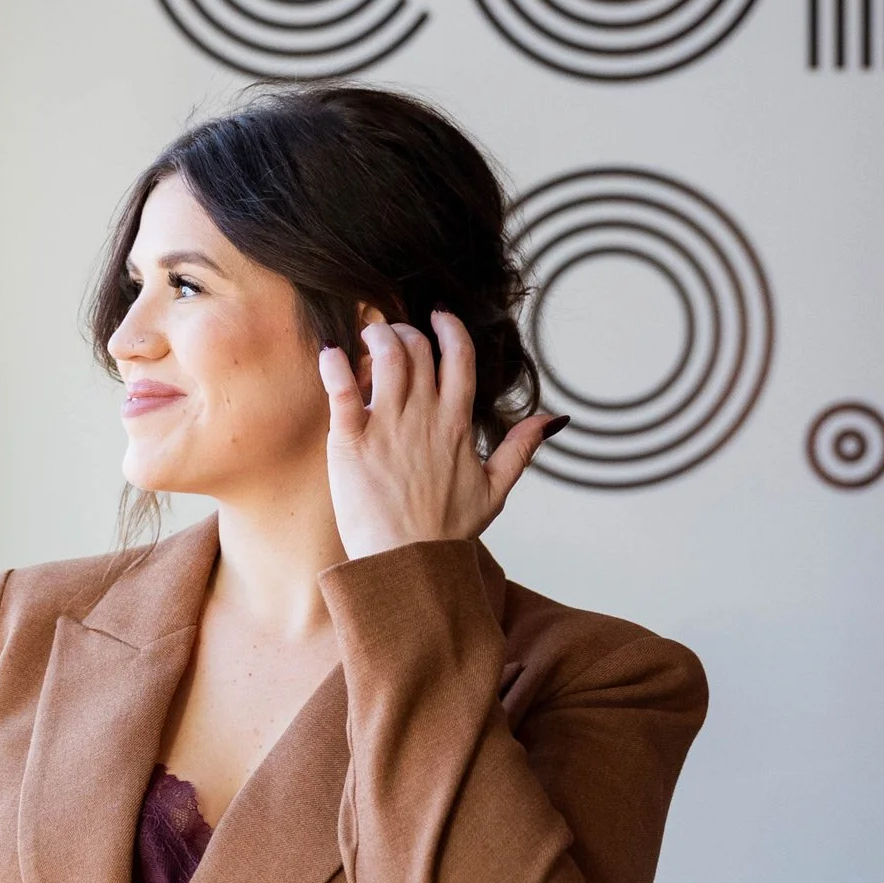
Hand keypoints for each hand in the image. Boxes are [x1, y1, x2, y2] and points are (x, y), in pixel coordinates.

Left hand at [319, 310, 562, 560]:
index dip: (450, 328)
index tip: (438, 317)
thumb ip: (521, 449)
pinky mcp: (350, 441)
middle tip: (394, 336)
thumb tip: (553, 420)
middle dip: (405, 331)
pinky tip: (331, 352)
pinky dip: (333, 364)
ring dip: (375, 336)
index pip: (459, 356)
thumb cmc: (447, 532)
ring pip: (384, 357)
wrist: (409, 565)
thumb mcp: (495, 490)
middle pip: (418, 348)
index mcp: (457, 424)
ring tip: (366, 337)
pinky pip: (340, 389)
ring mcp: (386, 426)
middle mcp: (424, 417)